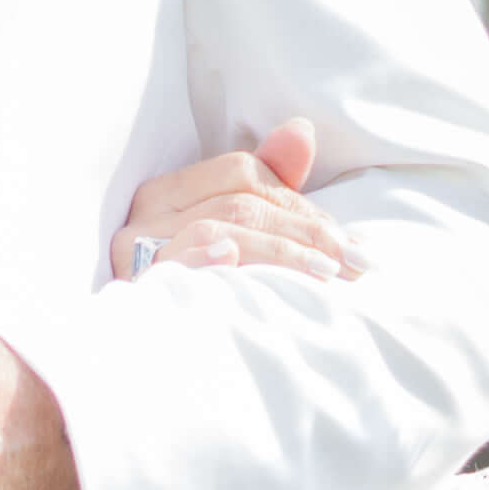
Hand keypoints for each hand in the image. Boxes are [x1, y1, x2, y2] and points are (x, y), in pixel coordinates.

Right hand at [112, 113, 353, 284]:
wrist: (134, 359)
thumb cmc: (194, 289)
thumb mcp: (232, 236)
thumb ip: (268, 185)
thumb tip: (302, 130)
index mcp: (170, 192)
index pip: (242, 173)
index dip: (301, 203)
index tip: (348, 244)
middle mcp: (147, 212)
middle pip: (238, 204)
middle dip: (305, 232)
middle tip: (355, 265)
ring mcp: (134, 251)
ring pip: (217, 229)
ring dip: (280, 251)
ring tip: (326, 273)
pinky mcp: (133, 287)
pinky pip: (172, 264)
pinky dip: (203, 257)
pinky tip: (232, 259)